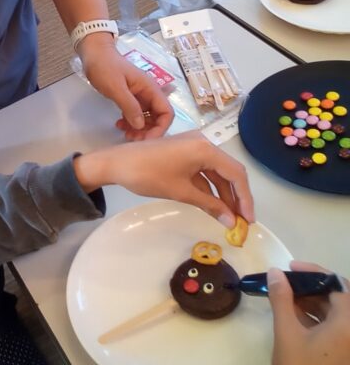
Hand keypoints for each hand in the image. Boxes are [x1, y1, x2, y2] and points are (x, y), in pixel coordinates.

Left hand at [72, 130, 253, 226]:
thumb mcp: (181, 191)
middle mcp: (203, 142)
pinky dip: (209, 188)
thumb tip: (230, 221)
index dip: (245, 198)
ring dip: (223, 194)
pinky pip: (203, 171)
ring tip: (229, 218)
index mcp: (205, 148)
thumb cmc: (148, 175)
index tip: (248, 220)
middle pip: (228, 171)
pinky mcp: (183, 152)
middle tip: (241, 222)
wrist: (116, 163)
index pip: (236, 173)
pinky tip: (214, 206)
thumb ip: (209, 205)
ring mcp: (193, 146)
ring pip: (216, 173)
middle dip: (236, 197)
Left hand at [79, 38, 172, 139]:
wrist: (94, 53)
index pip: (166, 112)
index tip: (146, 139)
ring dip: (139, 129)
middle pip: (158, 118)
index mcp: (150, 88)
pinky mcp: (129, 98)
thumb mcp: (116, 87)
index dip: (160, 128)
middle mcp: (148, 93)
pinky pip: (135, 114)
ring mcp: (139, 96)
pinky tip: (119, 125)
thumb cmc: (105, 67)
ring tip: (125, 134)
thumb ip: (129, 106)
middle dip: (148, 131)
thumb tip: (141, 125)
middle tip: (132, 139)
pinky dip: (130, 122)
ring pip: (146, 118)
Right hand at [268, 261, 349, 364]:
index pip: (338, 285)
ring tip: (285, 298)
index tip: (290, 267)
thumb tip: (277, 272)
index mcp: (348, 325)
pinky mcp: (346, 359)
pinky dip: (317, 319)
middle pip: (340, 299)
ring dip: (314, 302)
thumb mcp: (286, 334)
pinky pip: (336, 329)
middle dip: (313, 286)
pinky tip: (294, 318)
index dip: (314, 272)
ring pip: (337, 315)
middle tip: (287, 282)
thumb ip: (282, 299)